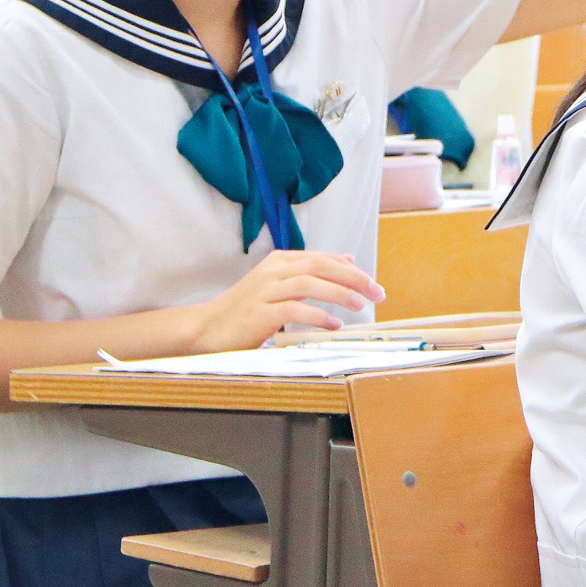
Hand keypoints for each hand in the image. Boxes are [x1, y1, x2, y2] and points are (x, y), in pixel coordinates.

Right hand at [192, 250, 384, 350]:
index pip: (323, 258)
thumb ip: (309, 273)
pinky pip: (295, 310)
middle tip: (376, 293)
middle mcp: (274, 271)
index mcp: (280, 261)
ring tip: (360, 305)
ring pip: (310, 283)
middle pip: (321, 266)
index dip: (351, 269)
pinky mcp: (261, 313)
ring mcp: (266, 291)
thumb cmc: (247, 310)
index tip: (372, 283)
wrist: (208, 328)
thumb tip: (347, 260)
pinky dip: (318, 316)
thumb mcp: (279, 285)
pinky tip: (334, 324)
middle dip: (354, 278)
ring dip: (340, 294)